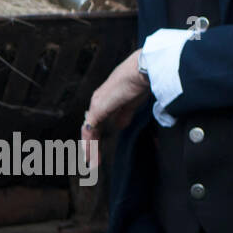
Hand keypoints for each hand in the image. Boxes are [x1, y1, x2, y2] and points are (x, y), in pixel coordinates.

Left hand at [81, 50, 149, 167]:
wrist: (143, 69)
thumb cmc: (143, 79)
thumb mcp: (134, 100)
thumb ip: (125, 113)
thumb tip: (120, 125)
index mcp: (106, 98)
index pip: (98, 121)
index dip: (98, 136)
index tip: (99, 150)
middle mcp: (98, 101)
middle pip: (91, 128)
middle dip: (91, 145)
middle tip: (93, 160)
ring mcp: (96, 105)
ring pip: (88, 131)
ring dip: (90, 148)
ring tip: (93, 163)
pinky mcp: (98, 109)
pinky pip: (90, 131)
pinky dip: (90, 144)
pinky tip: (92, 154)